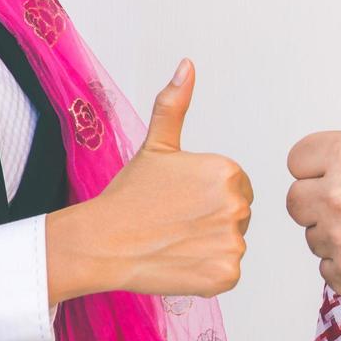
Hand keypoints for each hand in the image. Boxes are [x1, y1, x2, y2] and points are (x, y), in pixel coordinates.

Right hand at [47, 60, 252, 303]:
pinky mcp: (226, 275)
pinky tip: (179, 262)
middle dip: (210, 222)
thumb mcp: (156, 145)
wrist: (102, 242)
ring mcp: (233, 242)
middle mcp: (237, 204)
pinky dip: (206, 274)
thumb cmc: (128, 195)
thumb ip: (176, 105)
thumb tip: (187, 65)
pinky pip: (227, 274)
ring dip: (208, 248)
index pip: (236, 189)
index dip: (206, 198)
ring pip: (231, 245)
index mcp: (227, 171)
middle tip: (173, 223)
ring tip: (174, 242)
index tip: (177, 202)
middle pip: (238, 217)